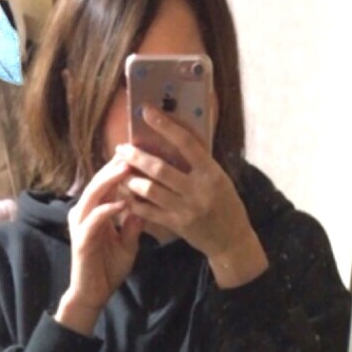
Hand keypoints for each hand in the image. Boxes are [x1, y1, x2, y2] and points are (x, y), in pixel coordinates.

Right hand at [56, 156, 143, 335]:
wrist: (94, 293)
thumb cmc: (109, 268)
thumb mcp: (129, 242)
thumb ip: (134, 223)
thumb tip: (146, 202)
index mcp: (96, 210)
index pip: (108, 183)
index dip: (121, 168)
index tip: (141, 155)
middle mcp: (85, 212)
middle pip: (99, 181)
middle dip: (116, 166)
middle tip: (134, 151)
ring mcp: (81, 224)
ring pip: (93, 194)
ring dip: (110, 181)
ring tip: (127, 169)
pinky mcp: (81, 239)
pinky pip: (94, 219)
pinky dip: (107, 209)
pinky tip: (123, 203)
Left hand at [116, 107, 268, 287]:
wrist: (231, 240)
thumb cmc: (226, 203)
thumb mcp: (219, 178)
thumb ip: (199, 161)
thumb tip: (175, 134)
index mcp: (212, 173)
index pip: (186, 143)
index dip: (165, 126)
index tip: (147, 111)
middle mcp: (198, 190)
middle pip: (160, 169)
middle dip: (136, 157)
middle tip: (121, 148)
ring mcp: (186, 209)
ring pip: (150, 190)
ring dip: (131, 179)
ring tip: (120, 171)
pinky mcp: (176, 225)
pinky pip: (148, 212)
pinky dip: (134, 202)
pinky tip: (124, 193)